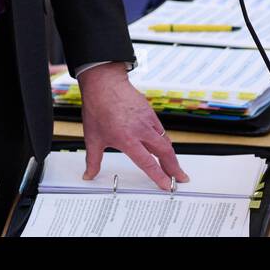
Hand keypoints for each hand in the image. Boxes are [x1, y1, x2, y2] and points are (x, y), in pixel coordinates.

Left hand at [79, 63, 188, 190]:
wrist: (103, 83)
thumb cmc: (97, 108)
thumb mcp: (92, 138)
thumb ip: (93, 160)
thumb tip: (89, 174)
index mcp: (127, 139)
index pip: (148, 163)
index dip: (159, 176)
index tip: (167, 185)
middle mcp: (141, 130)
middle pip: (165, 152)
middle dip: (174, 168)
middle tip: (180, 178)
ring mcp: (147, 120)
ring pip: (165, 141)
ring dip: (171, 155)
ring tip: (174, 166)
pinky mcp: (149, 112)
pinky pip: (160, 129)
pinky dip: (164, 140)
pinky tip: (163, 145)